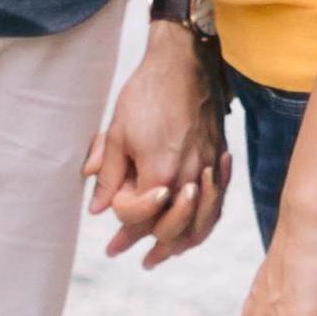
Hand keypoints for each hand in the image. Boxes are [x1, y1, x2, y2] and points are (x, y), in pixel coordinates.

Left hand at [82, 24, 226, 266]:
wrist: (182, 61)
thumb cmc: (146, 94)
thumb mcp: (118, 132)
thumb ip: (109, 175)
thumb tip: (98, 209)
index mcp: (161, 173)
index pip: (142, 215)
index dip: (122, 217)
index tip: (110, 212)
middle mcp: (190, 177)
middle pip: (173, 227)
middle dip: (148, 244)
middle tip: (125, 253)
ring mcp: (208, 168)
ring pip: (200, 222)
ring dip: (179, 242)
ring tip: (161, 254)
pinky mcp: (218, 157)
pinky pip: (216, 203)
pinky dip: (203, 221)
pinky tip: (192, 226)